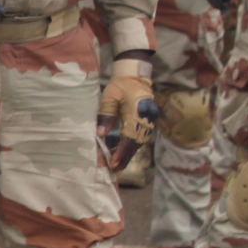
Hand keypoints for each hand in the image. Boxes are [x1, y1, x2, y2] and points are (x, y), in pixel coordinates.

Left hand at [97, 56, 157, 172]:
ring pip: (137, 143)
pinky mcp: (146, 123)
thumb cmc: (120, 87)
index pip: (129, 138)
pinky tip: (120, 153)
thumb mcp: (110, 98)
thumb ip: (105, 115)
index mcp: (137, 115)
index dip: (121, 152)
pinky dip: (129, 147)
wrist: (135, 77)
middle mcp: (145, 121)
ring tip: (116, 166)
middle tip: (114, 170)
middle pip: (135, 144)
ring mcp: (148, 122)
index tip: (113, 163)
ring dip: (126, 154)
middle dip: (124, 158)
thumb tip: (100, 134)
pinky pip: (138, 138)